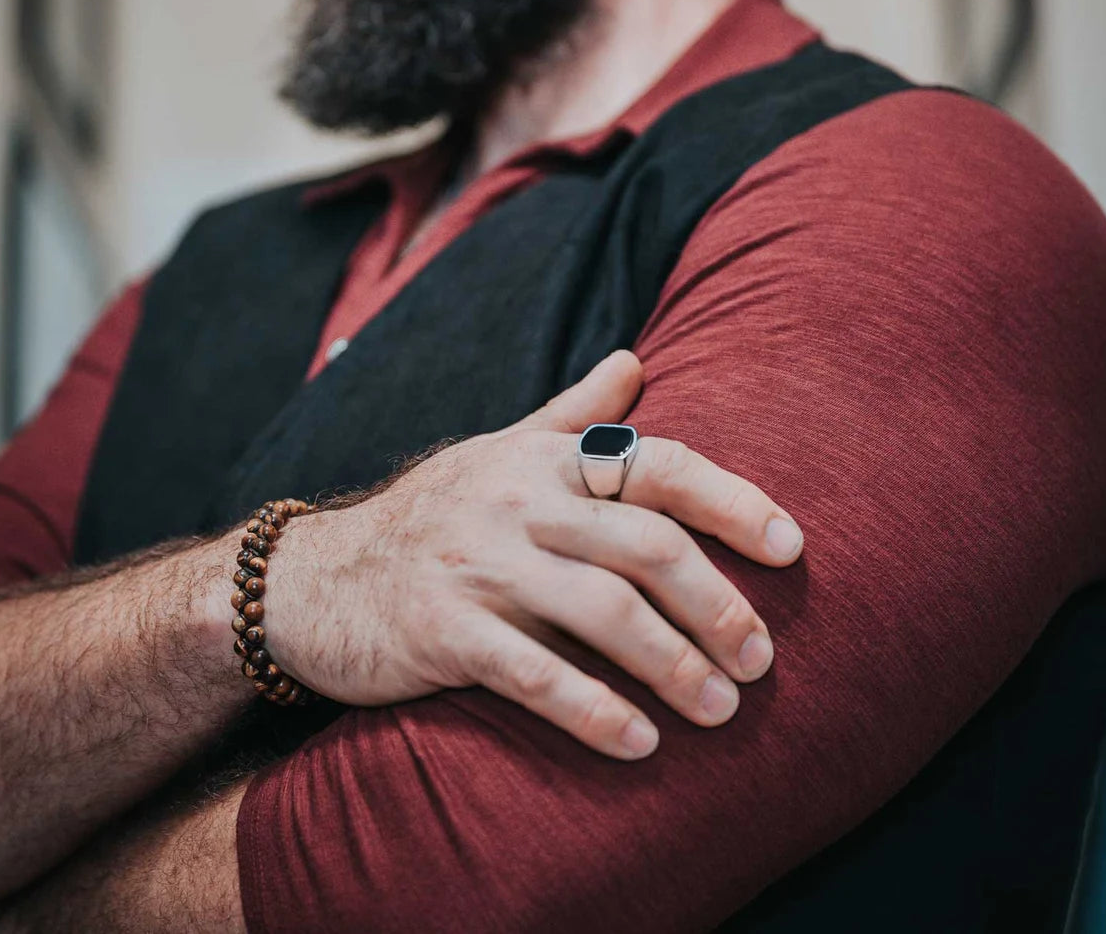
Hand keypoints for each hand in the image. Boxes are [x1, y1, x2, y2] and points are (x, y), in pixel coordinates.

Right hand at [270, 350, 802, 759]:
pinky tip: (640, 745)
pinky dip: (594, 711)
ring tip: (721, 709)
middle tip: (761, 658)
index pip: (656, 461)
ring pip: (602, 612)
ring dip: (673, 667)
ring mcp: (477, 565)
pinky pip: (534, 675)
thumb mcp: (498, 452)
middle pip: (645, 544)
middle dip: (717, 604)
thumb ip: (572, 415)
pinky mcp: (442, 632)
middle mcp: (516, 501)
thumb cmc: (431, 515)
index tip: (791, 547)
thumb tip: (635, 360)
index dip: (731, 500)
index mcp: (541, 458)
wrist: (314, 578)